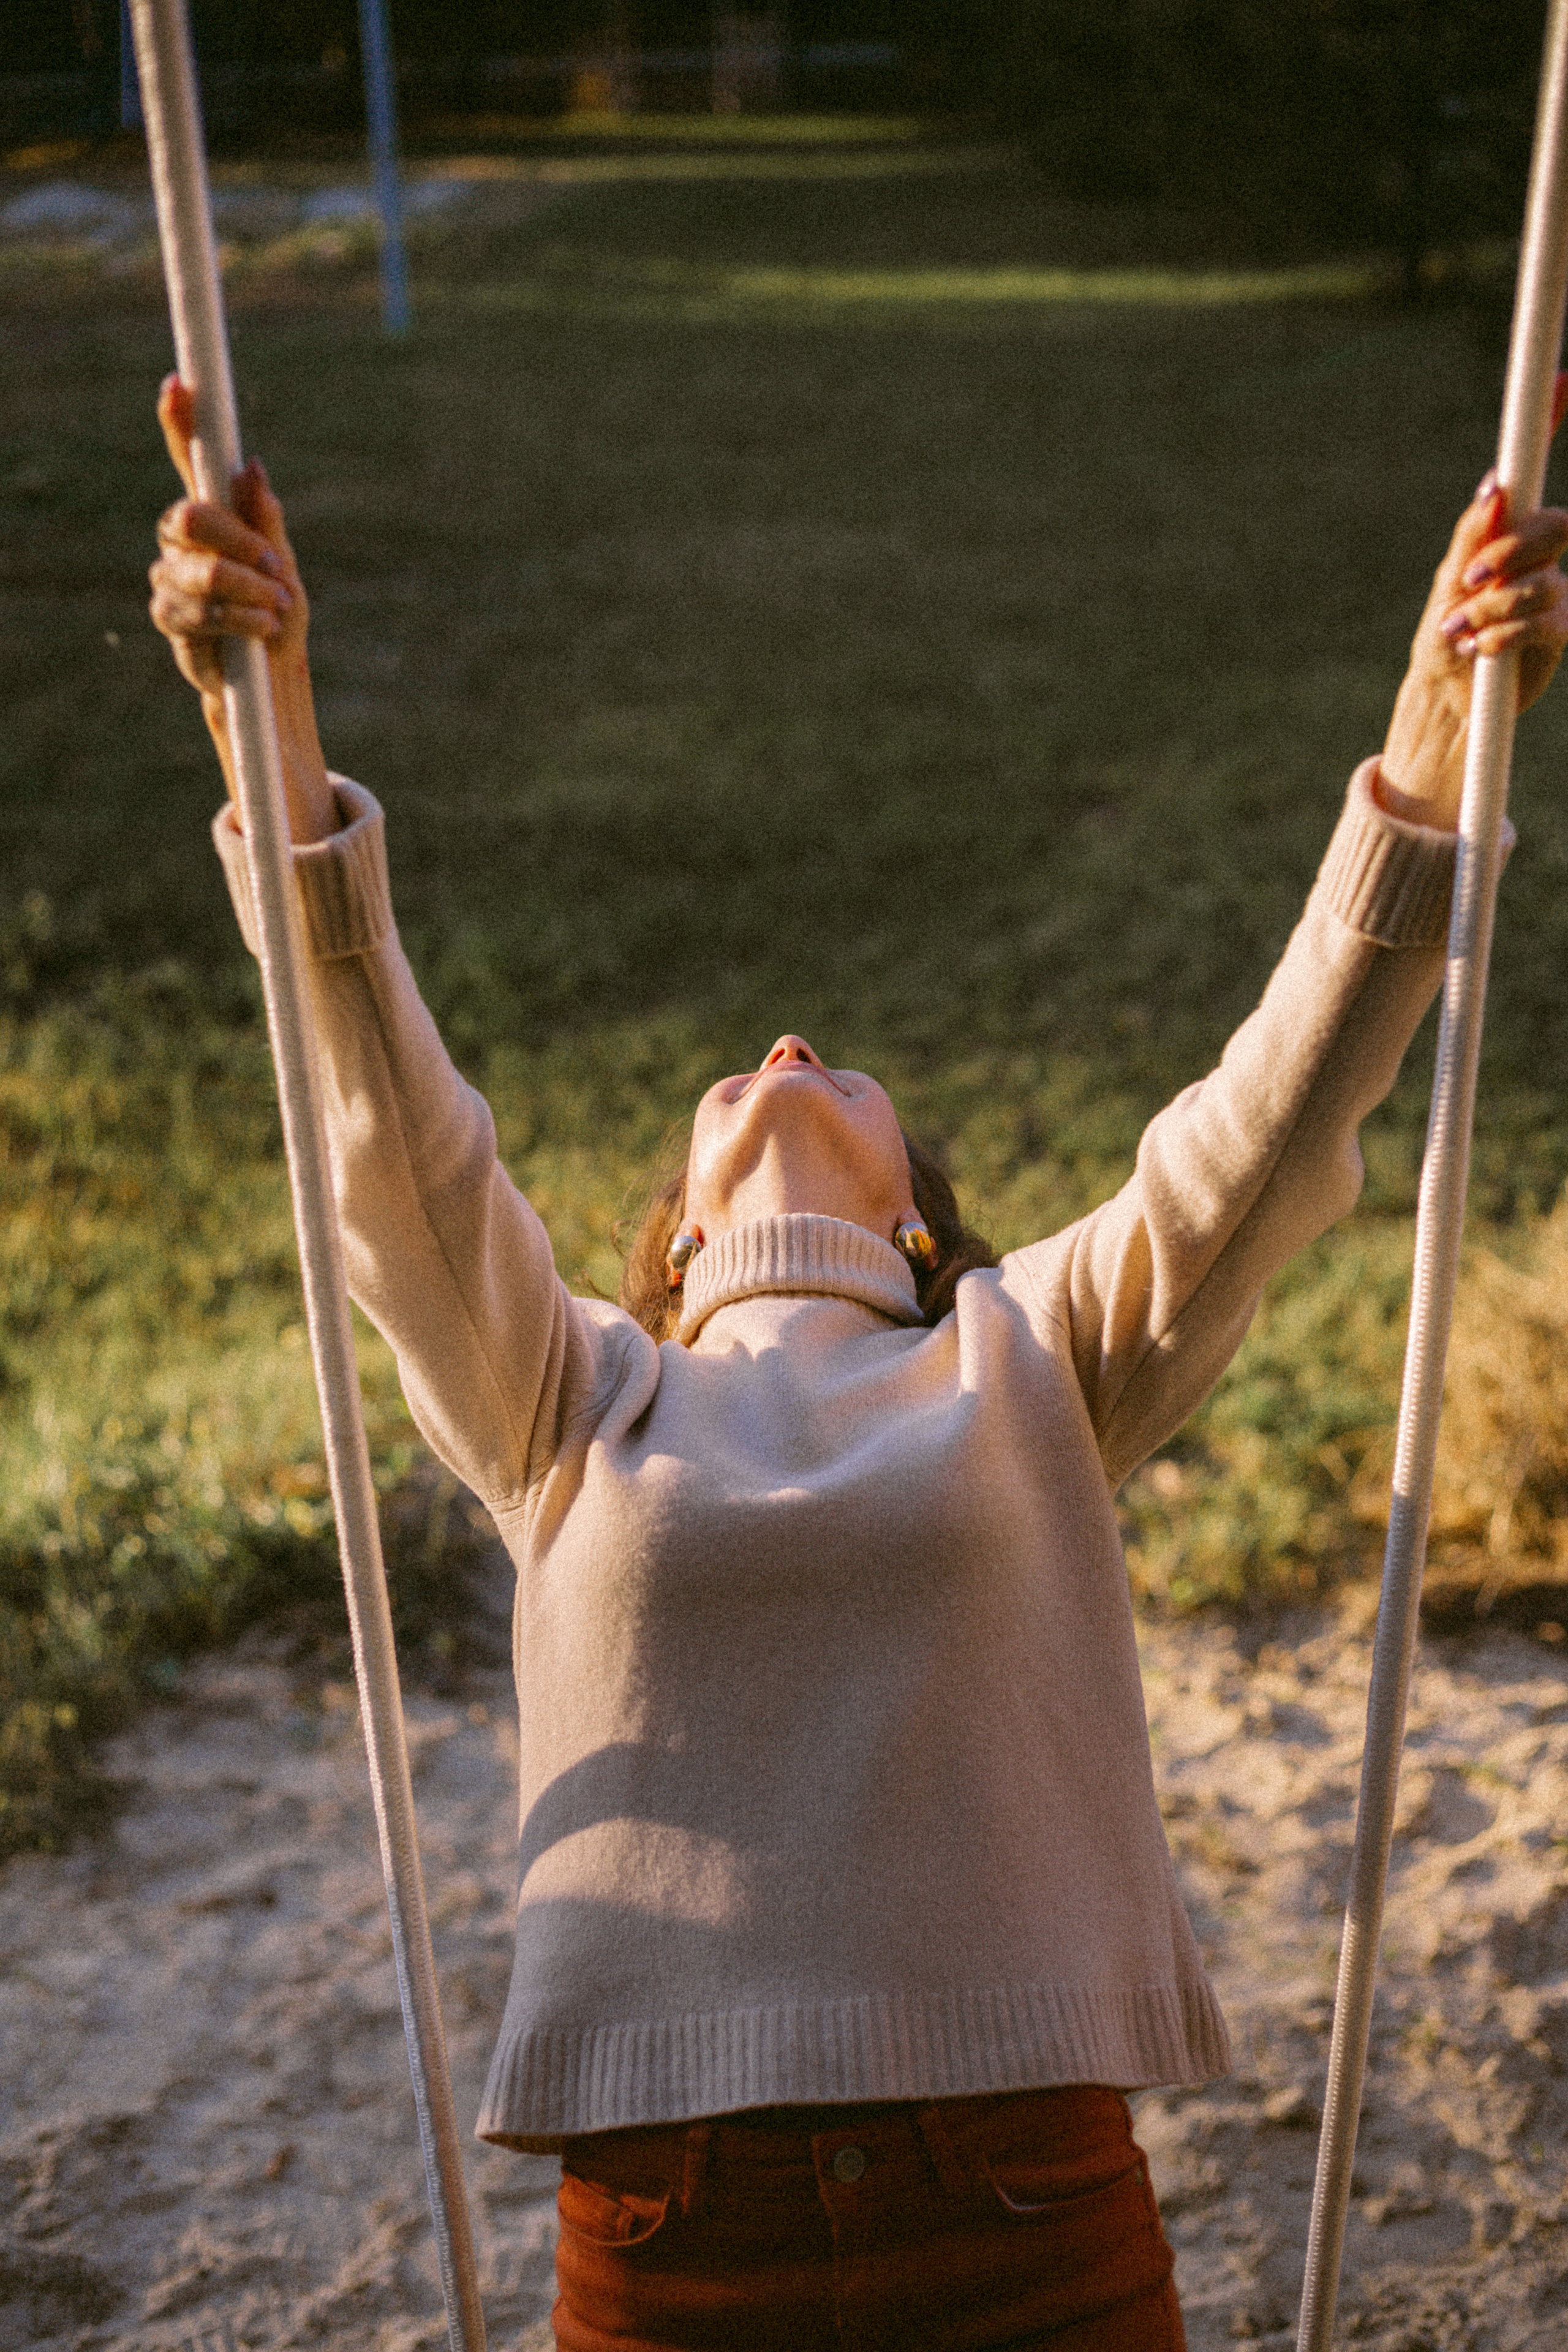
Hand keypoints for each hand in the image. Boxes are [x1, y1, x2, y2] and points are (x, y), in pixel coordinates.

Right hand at [148, 375, 334, 842]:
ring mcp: (171, 579)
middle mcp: (184, 542)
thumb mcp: (286, 568)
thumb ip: (266, 522)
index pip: (192, 463)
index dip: (181, 424)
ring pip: (197, 569)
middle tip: (273, 568)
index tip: (180, 384)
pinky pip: (197, 611)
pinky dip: (239, 619)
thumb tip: (252, 468)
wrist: (274, 686)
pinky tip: (261, 630)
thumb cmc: (280, 619)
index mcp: (215, 520)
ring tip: (277, 608)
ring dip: (245, 589)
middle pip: (189, 514)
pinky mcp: (171, 621)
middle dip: (236, 540)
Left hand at [1381, 416, 1567, 829]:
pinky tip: (1483, 648)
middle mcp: (1536, 555)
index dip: (1550, 421)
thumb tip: (1496, 487)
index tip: (1560, 380)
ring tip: (1463, 629)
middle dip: (1515, 550)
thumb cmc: (1441, 637)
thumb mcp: (1445, 586)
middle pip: (1556, 525)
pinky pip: (1548, 619)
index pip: (1533, 471)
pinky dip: (1507, 633)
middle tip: (1473, 580)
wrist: (1445, 698)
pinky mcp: (1559, 630)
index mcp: (1505, 533)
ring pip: (1546, 579)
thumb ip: (1471, 538)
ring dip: (1497, 606)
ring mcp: (1552, 591)